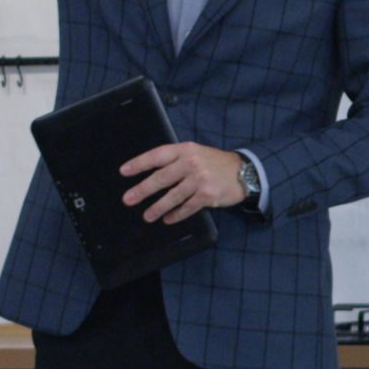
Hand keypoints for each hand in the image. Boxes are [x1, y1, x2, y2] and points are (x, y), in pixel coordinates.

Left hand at [120, 142, 248, 225]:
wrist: (244, 172)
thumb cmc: (215, 163)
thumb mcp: (196, 153)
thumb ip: (176, 160)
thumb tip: (152, 173)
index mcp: (185, 150)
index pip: (157, 156)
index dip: (139, 163)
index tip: (124, 172)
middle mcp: (191, 163)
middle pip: (161, 178)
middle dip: (142, 190)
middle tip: (128, 199)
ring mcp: (199, 180)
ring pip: (172, 196)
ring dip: (157, 207)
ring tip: (147, 216)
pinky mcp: (207, 195)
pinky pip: (187, 207)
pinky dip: (176, 215)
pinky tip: (167, 219)